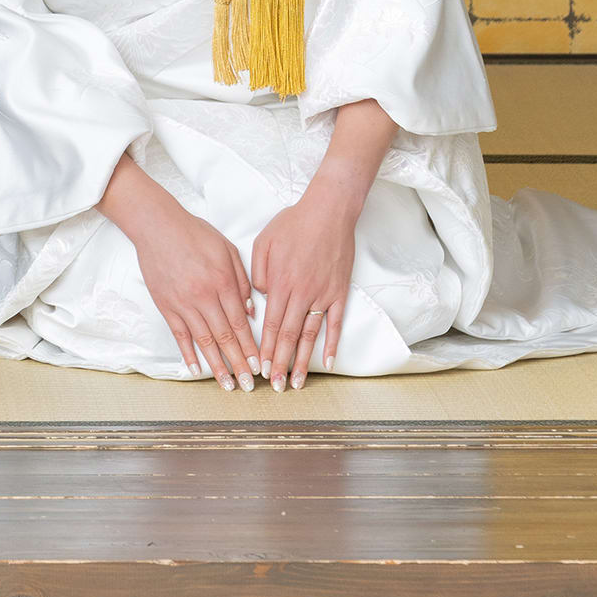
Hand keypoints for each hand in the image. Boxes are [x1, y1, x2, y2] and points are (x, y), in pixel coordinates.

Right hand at [100, 151, 264, 387]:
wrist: (157, 226)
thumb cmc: (195, 233)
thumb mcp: (226, 249)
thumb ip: (242, 279)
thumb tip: (250, 310)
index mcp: (223, 282)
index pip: (241, 323)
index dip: (251, 348)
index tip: (259, 366)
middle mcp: (204, 297)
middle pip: (225, 337)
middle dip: (238, 364)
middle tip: (248, 386)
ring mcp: (183, 304)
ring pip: (204, 341)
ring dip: (217, 366)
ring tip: (227, 385)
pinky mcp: (166, 306)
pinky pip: (180, 335)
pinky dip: (188, 354)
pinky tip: (196, 370)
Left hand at [246, 186, 360, 390]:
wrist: (328, 211)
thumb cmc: (294, 223)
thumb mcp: (263, 242)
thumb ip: (257, 274)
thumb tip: (261, 299)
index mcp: (280, 283)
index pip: (270, 325)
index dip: (265, 350)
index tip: (260, 369)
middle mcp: (301, 293)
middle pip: (288, 336)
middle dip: (280, 363)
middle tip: (275, 385)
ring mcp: (322, 294)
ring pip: (310, 334)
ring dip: (303, 361)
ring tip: (298, 382)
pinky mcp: (339, 292)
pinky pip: (335, 322)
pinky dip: (332, 343)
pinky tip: (328, 361)